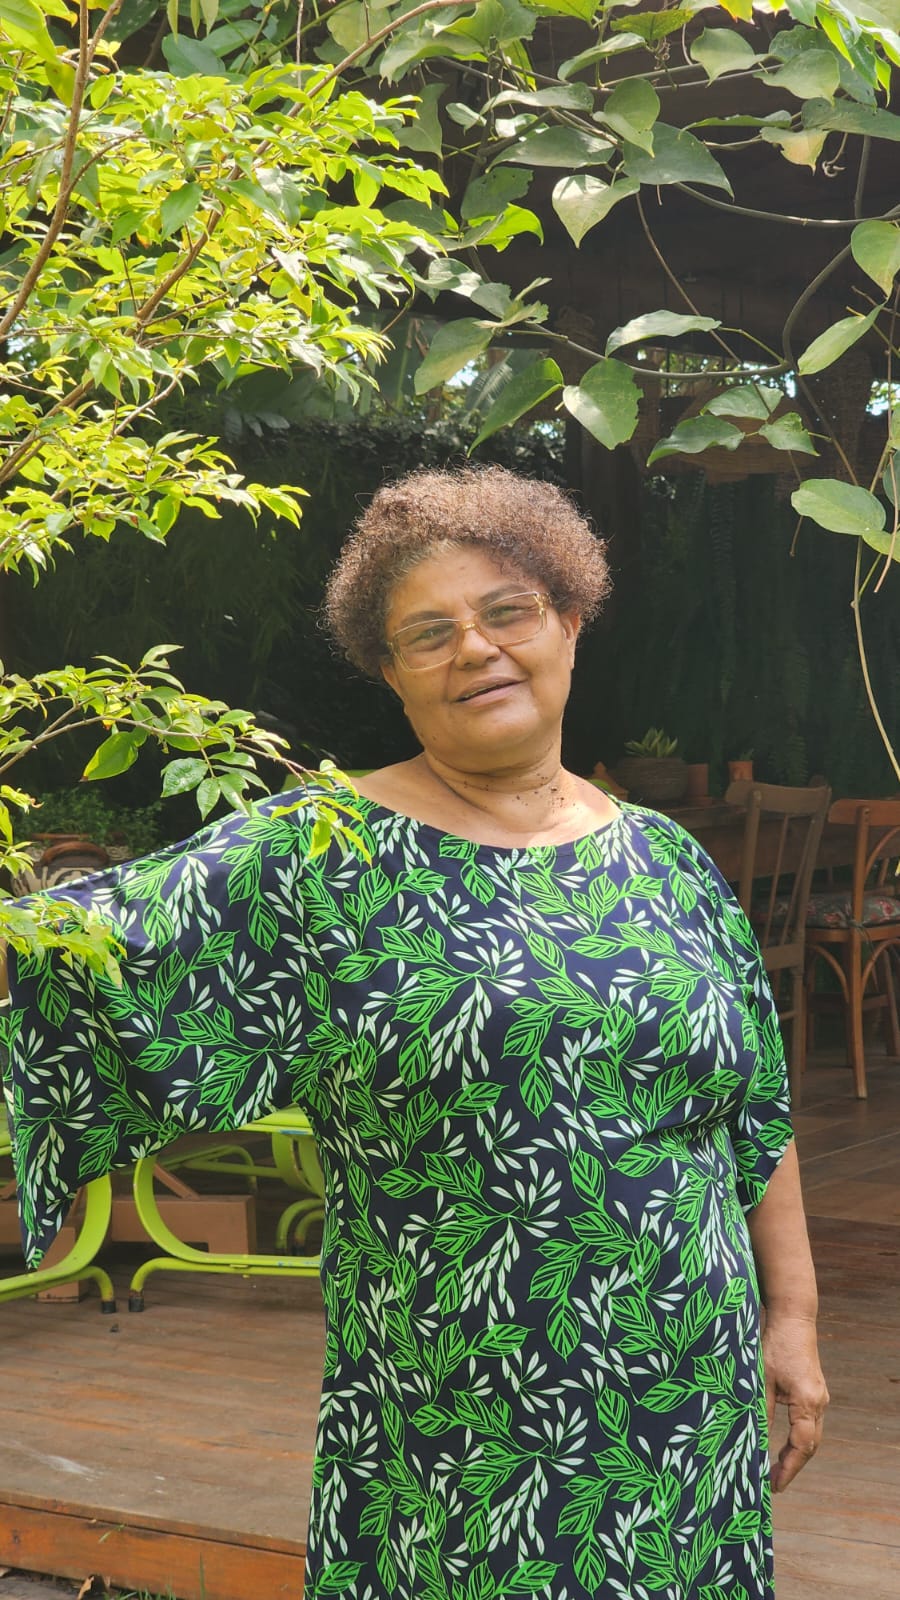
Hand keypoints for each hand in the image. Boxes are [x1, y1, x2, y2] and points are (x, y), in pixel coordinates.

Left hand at [762, 1312, 828, 1491]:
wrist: (793, 1317)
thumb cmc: (775, 1344)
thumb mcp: (762, 1379)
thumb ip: (761, 1410)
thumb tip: (752, 1439)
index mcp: (806, 1401)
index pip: (801, 1446)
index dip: (788, 1468)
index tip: (775, 1486)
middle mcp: (818, 1402)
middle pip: (810, 1446)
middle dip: (792, 1466)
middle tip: (773, 1483)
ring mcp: (819, 1397)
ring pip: (811, 1436)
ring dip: (796, 1454)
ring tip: (776, 1470)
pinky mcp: (814, 1391)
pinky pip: (809, 1424)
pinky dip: (797, 1439)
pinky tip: (783, 1445)